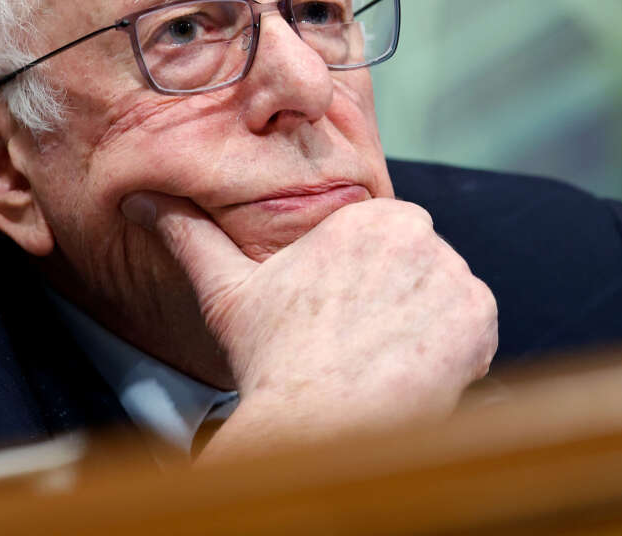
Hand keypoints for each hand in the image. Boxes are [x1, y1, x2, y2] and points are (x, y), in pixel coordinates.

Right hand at [122, 194, 497, 455]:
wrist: (317, 421)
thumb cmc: (273, 358)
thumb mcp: (228, 289)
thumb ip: (190, 236)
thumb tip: (141, 199)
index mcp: (366, 216)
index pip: (387, 244)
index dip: (367, 286)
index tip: (345, 318)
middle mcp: (417, 232)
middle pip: (420, 268)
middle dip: (398, 302)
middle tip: (361, 342)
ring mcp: (453, 275)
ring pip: (446, 298)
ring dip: (425, 327)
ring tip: (381, 358)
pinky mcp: (479, 318)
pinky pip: (476, 329)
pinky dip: (454, 351)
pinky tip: (411, 369)